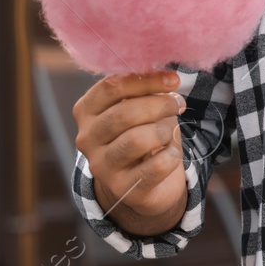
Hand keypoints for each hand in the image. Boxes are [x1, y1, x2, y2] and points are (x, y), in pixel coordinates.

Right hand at [74, 70, 188, 230]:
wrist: (143, 182)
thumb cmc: (143, 133)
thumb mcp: (139, 108)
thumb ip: (145, 91)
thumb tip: (167, 76)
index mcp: (86, 112)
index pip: (111, 87)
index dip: (146, 80)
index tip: (173, 79)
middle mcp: (86, 139)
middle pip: (124, 114)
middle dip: (159, 106)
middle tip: (178, 104)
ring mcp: (102, 167)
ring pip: (137, 140)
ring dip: (164, 131)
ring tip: (169, 132)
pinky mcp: (123, 189)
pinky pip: (156, 166)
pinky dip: (172, 156)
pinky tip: (170, 154)